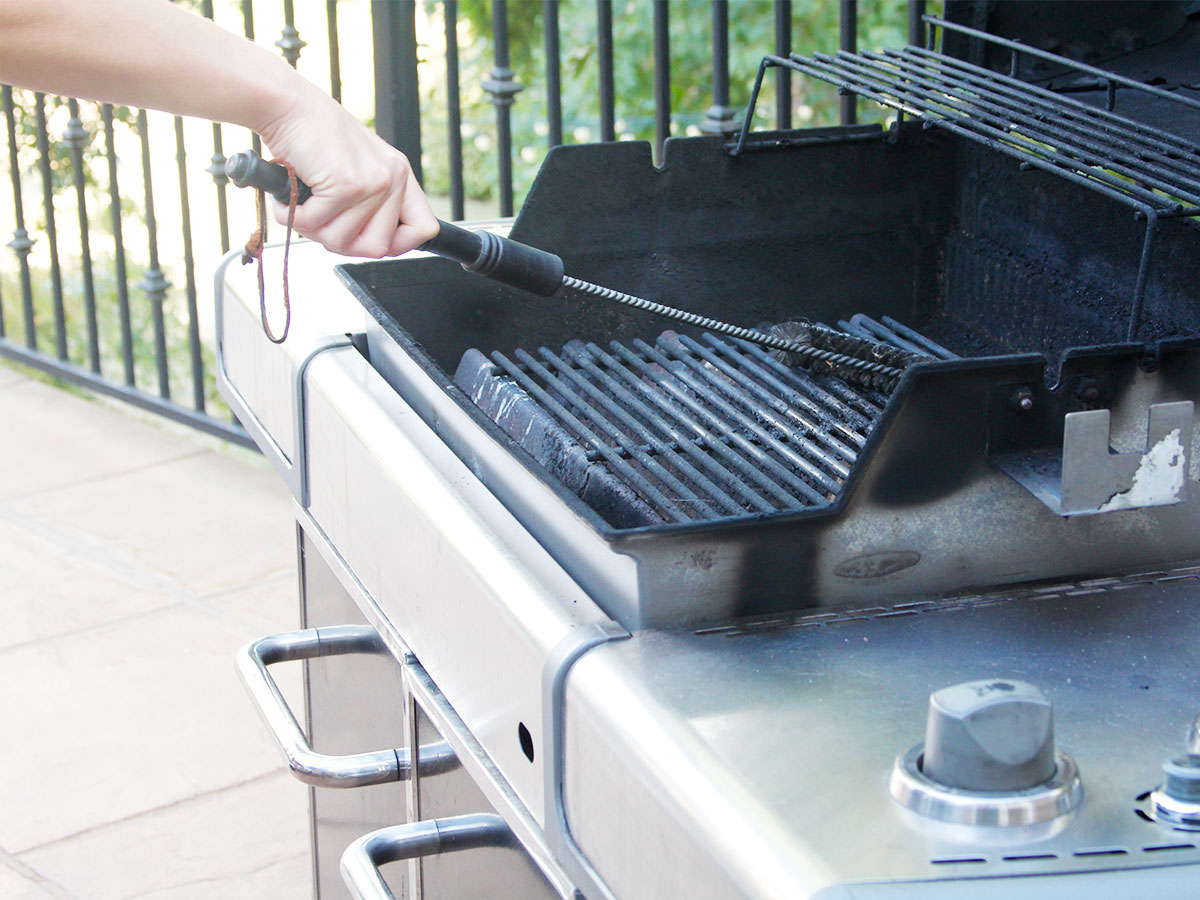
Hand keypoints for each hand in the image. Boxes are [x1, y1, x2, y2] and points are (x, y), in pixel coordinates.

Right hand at [256, 84, 437, 257]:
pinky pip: (314, 224)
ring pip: (342, 241)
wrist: (286, 104)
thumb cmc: (312, 135)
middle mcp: (393, 177)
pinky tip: (293, 189)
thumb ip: (371, 204)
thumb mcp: (356, 167)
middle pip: (377, 248)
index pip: (423, 228)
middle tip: (322, 219)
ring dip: (313, 228)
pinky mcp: (346, 185)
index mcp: (399, 173)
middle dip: (343, 242)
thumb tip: (375, 246)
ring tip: (304, 199)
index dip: (397, 245)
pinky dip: (294, 214)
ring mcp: (373, 182)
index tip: (369, 239)